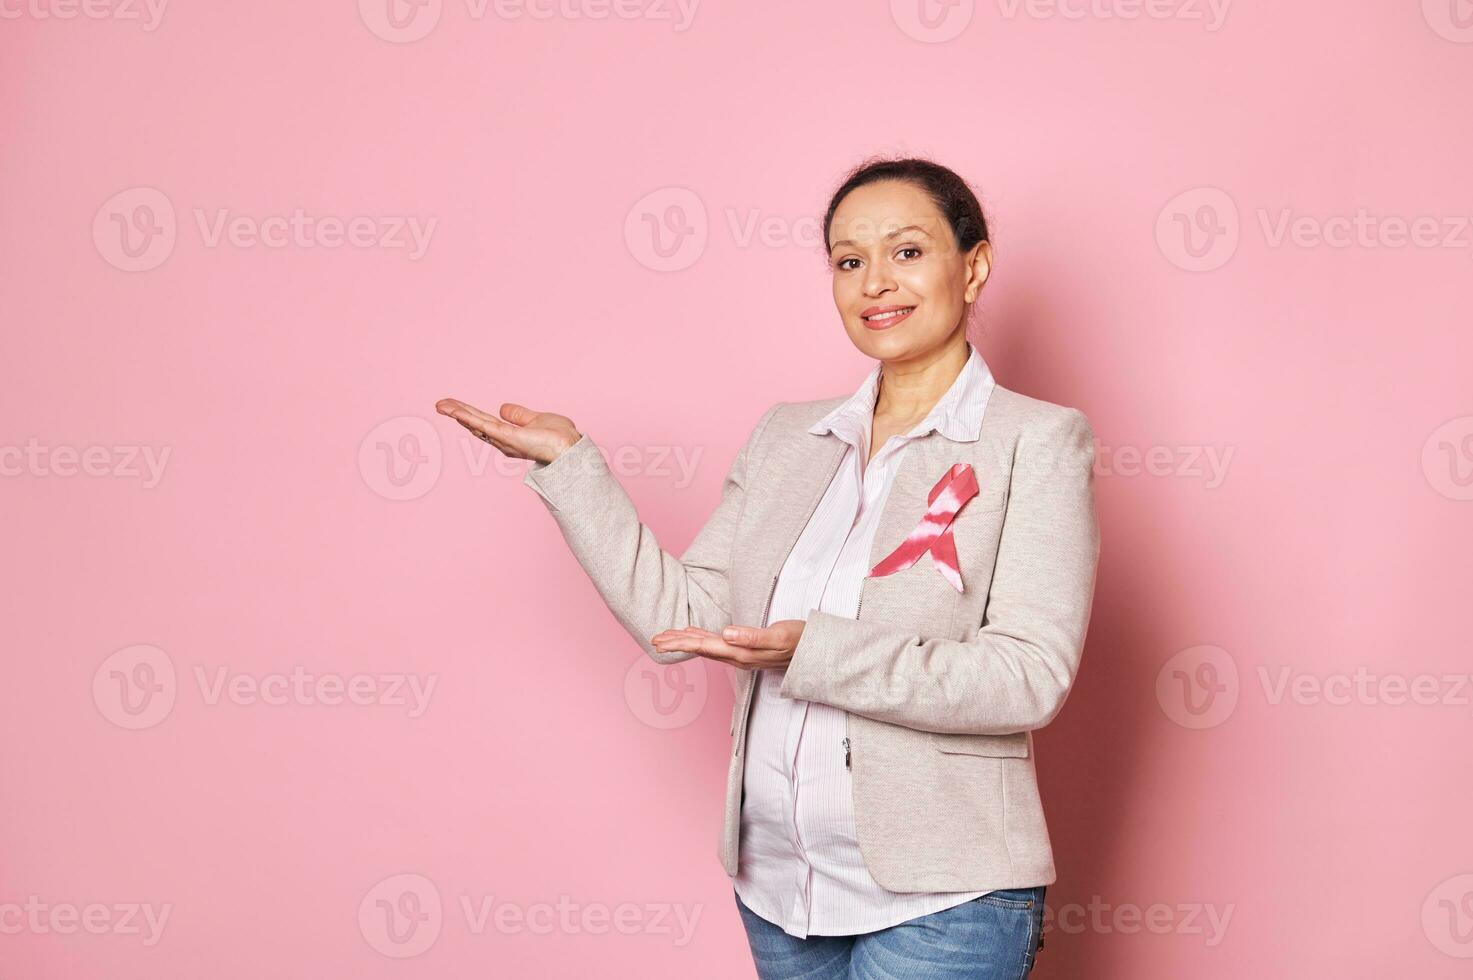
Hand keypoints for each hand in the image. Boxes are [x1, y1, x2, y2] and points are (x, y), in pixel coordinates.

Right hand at [434, 398, 579, 464]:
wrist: (570, 447)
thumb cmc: (559, 438)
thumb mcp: (536, 419)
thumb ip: (519, 415)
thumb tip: (503, 408)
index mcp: (509, 436)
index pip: (484, 422)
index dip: (469, 414)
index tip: (454, 406)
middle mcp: (503, 441)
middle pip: (475, 424)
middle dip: (457, 413)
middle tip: (439, 404)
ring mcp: (504, 439)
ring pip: (476, 424)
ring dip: (458, 413)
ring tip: (440, 405)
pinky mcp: (507, 437)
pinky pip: (484, 425)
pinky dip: (469, 418)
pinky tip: (456, 411)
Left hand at [650, 619, 805, 669]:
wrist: (816, 655)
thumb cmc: (800, 642)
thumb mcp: (779, 636)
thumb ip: (753, 637)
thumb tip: (726, 634)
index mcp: (740, 653)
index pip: (704, 646)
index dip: (680, 642)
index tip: (659, 642)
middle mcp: (737, 656)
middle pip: (700, 648)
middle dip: (676, 643)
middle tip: (653, 640)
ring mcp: (741, 654)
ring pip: (706, 647)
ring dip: (686, 642)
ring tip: (666, 638)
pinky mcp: (746, 649)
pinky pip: (717, 646)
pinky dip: (702, 639)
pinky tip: (695, 635)